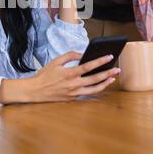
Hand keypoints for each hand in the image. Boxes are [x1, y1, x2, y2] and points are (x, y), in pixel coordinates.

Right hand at [0, 52, 118, 103]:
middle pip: (95, 79)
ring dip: (105, 83)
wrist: (35, 91)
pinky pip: (87, 93)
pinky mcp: (73, 99)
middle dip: (108, 73)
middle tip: (117, 69)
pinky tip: (101, 84)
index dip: (100, 61)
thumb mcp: (55, 61)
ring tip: (112, 78)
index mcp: (69, 73)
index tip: (109, 56)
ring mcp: (74, 93)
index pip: (89, 66)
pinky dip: (95, 88)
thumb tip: (82, 54)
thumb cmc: (44, 75)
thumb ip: (69, 55)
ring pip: (94, 89)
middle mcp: (74, 84)